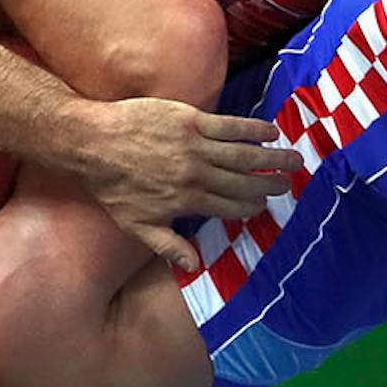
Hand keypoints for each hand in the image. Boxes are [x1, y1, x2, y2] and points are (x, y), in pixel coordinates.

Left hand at [68, 99, 300, 272]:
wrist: (92, 144)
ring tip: (293, 159)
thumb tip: (194, 266)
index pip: (230, 207)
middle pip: (244, 181)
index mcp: (187, 201)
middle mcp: (197, 175)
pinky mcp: (191, 120)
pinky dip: (254, 129)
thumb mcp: (136, 226)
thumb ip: (168, 246)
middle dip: (270, 184)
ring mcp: (196, 146)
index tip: (265, 204)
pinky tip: (271, 131)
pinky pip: (230, 126)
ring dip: (273, 157)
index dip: (251, 206)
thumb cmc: (112, 186)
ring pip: (244, 155)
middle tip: (289, 183)